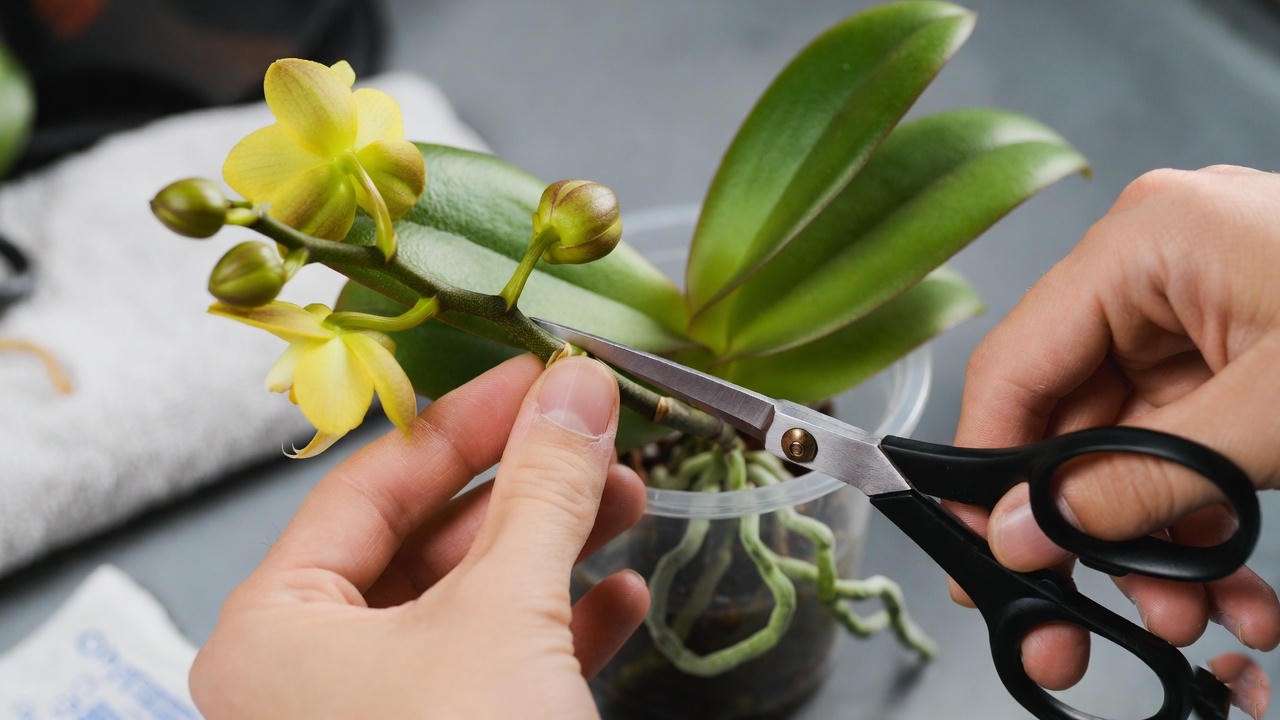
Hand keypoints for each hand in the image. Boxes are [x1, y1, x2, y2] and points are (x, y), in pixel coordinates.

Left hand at [189, 355, 648, 718]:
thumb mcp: (506, 612)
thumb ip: (540, 489)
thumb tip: (577, 386)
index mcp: (275, 632)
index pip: (371, 485)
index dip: (466, 420)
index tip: (542, 376)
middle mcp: (312, 676)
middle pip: (429, 540)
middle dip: (527, 487)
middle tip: (598, 434)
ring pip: (473, 603)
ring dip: (557, 548)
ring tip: (628, 501)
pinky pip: (501, 668)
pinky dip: (564, 626)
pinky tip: (621, 594)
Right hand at [951, 165, 1279, 715]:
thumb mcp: (1270, 420)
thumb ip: (1135, 482)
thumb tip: (1025, 534)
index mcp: (1143, 243)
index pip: (1017, 363)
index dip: (986, 466)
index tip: (980, 551)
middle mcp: (1155, 272)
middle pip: (1069, 418)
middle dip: (1082, 528)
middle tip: (1066, 616)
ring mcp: (1198, 317)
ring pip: (1125, 449)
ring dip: (1148, 542)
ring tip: (1182, 616)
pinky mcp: (1237, 359)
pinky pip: (1184, 451)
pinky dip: (1198, 521)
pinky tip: (1227, 586)